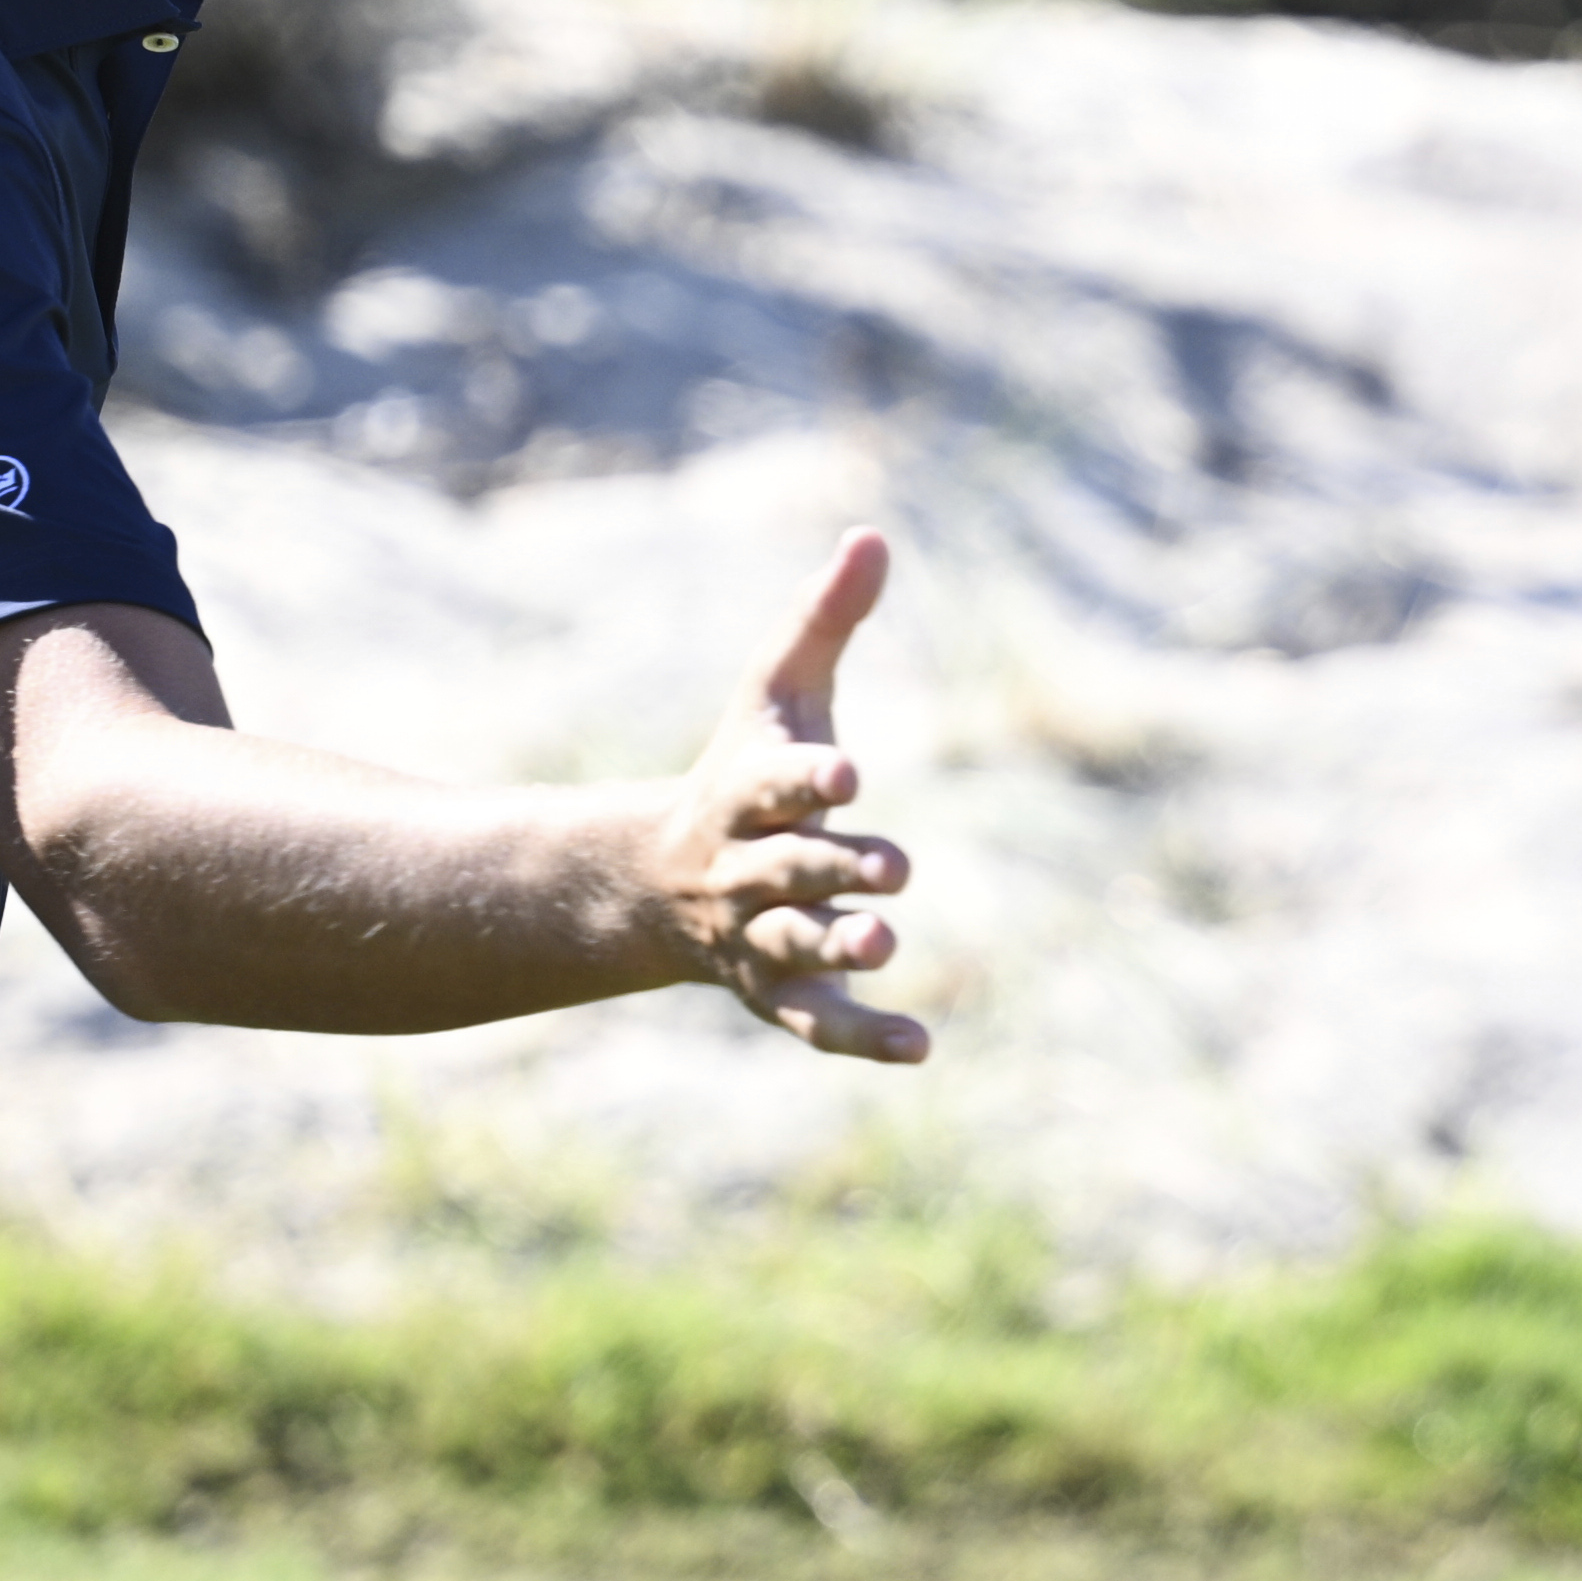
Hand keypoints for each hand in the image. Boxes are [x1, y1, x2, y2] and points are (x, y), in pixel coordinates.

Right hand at [651, 529, 925, 1062]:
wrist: (660, 882)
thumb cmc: (742, 772)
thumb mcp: (776, 692)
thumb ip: (824, 620)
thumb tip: (873, 534)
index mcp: (747, 793)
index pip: (775, 782)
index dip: (808, 777)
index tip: (847, 770)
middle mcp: (748, 868)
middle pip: (790, 869)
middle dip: (836, 868)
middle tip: (894, 868)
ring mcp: (759, 934)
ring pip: (796, 947)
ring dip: (840, 948)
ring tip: (888, 942)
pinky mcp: (779, 991)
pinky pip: (817, 1024)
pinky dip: (863, 1040)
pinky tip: (921, 1047)